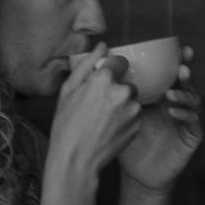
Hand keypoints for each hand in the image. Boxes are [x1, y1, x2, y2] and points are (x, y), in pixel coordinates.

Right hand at [47, 43, 141, 183]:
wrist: (77, 159)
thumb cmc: (67, 124)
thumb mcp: (68, 90)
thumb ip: (87, 65)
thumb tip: (102, 45)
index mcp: (103, 79)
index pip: (120, 62)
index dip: (112, 69)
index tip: (105, 78)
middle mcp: (122, 92)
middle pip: (127, 83)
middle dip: (117, 89)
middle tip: (99, 105)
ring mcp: (132, 110)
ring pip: (131, 100)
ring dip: (122, 105)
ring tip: (103, 119)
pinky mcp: (138, 125)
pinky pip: (134, 115)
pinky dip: (125, 119)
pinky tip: (110, 128)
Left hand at [118, 45, 203, 199]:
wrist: (137, 173)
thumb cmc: (125, 142)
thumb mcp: (115, 111)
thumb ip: (111, 86)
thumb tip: (101, 54)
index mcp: (160, 95)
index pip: (170, 73)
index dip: (176, 59)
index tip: (177, 47)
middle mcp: (176, 104)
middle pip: (186, 81)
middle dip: (187, 69)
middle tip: (183, 62)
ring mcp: (185, 120)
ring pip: (194, 100)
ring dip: (185, 92)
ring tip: (171, 92)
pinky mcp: (191, 137)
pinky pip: (194, 122)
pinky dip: (185, 114)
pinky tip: (172, 112)